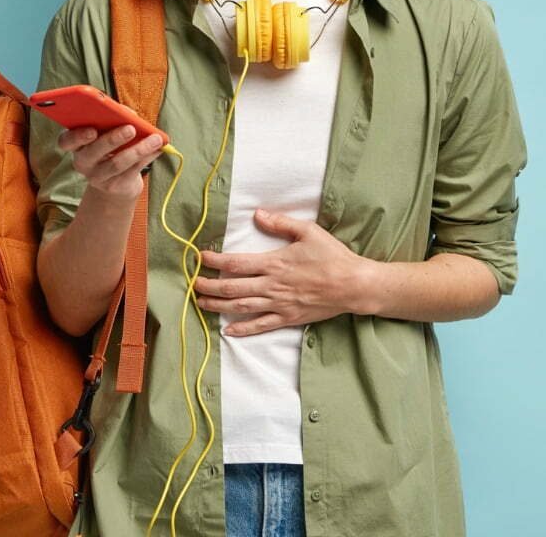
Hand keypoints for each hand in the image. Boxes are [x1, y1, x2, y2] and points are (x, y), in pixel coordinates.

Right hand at [55, 125, 166, 200]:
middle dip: (113, 139)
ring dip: (139, 149)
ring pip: (117, 163)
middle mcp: (83, 162)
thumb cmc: (112, 146)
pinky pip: (133, 171)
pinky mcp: (116, 186)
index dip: (76, 136)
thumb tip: (127, 113)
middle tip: (130, 129)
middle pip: (93, 152)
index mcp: (77, 144)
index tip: (92, 130)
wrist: (118, 181)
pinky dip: (147, 157)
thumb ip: (115, 117)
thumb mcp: (109, 130)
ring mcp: (98, 177)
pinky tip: (158, 149)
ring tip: (155, 139)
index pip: (66, 141)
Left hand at [192, 209, 376, 335]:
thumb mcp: (309, 232)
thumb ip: (281, 223)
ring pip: (241, 307)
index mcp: (274, 263)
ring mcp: (279, 304)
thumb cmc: (332, 256)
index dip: (214, 261)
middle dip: (208, 286)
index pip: (236, 263)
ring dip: (218, 306)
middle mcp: (272, 286)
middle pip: (232, 288)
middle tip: (193, 284)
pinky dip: (243, 329)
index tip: (200, 257)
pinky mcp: (288, 317)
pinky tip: (228, 331)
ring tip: (201, 303)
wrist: (353, 284)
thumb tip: (258, 215)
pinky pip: (260, 326)